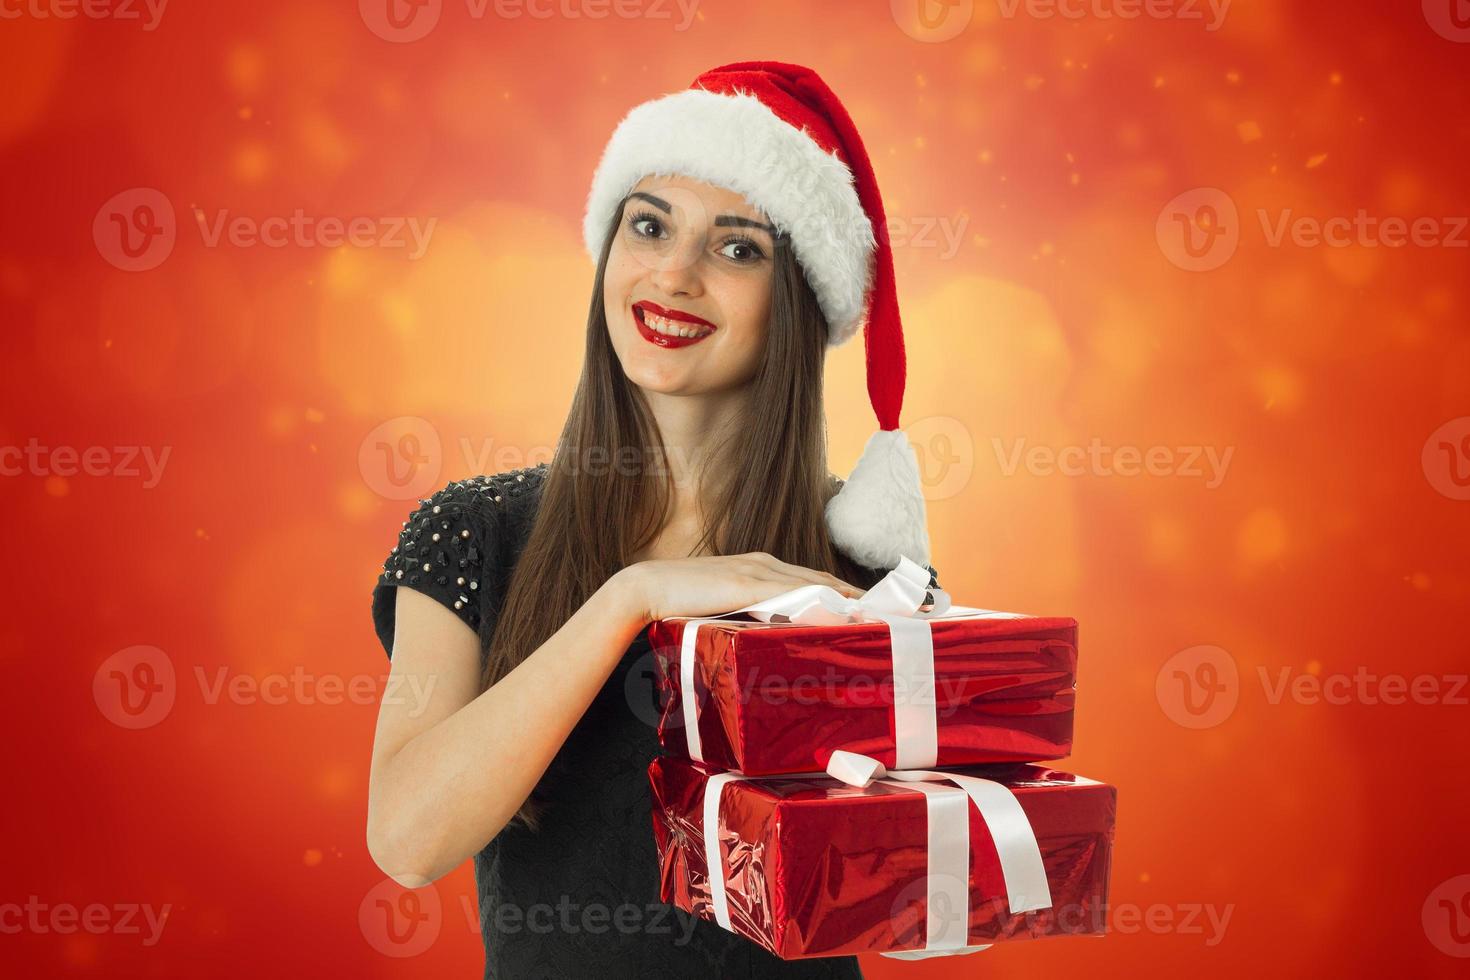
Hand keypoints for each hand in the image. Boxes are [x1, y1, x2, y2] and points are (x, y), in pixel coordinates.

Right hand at [613, 552, 866, 625]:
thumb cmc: (681, 601)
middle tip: (889, 612)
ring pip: (814, 583)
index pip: (814, 578)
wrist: (647, 588)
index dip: (844, 592)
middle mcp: (765, 563)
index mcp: (761, 566)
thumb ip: (749, 614)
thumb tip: (772, 636)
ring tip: (876, 616)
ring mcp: (757, 571)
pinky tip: (839, 613)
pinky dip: (819, 601)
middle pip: (823, 578)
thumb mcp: (724, 606)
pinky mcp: (747, 583)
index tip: (870, 608)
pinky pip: (792, 593)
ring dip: (847, 599)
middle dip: (857, 595)